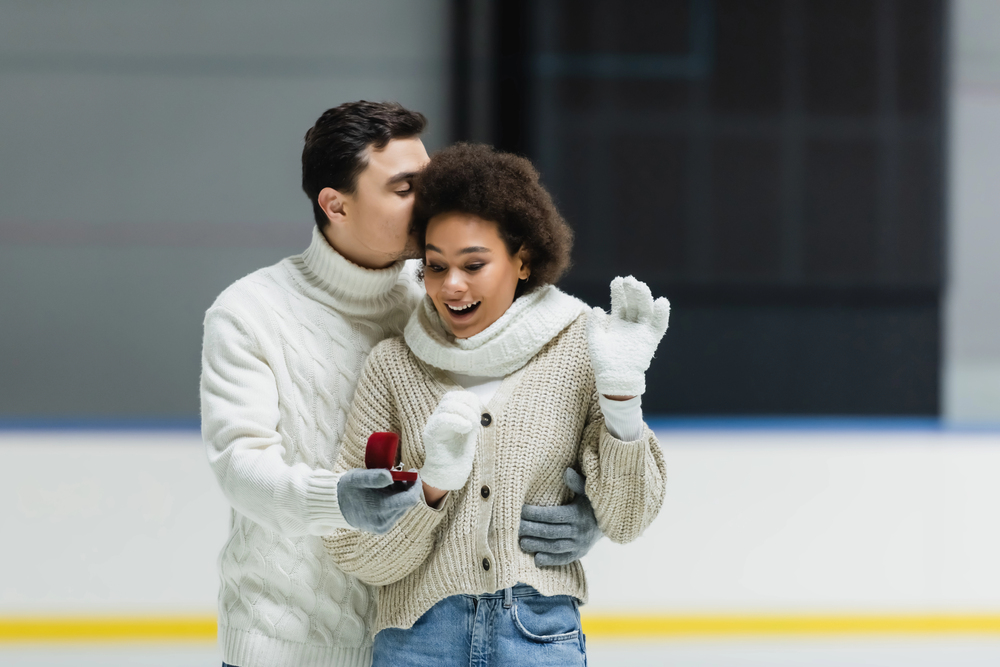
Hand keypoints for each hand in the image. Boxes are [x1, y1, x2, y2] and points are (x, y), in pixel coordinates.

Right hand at [338, 468, 421, 533]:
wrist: (334, 506)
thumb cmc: (347, 488)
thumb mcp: (359, 478)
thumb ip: (375, 477)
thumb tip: (391, 476)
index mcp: (380, 509)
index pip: (410, 500)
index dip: (415, 485)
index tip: (413, 472)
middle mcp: (384, 521)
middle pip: (407, 502)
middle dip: (406, 487)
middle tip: (397, 473)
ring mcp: (383, 527)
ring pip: (402, 507)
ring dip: (399, 494)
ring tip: (386, 484)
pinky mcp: (381, 528)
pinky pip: (395, 513)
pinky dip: (393, 502)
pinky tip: (383, 494)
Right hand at [419, 390, 481, 490]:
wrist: (448, 475)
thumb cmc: (458, 456)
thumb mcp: (468, 432)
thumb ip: (470, 417)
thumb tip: (476, 404)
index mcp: (446, 416)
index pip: (454, 396)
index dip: (468, 399)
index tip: (478, 413)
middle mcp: (437, 418)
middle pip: (450, 398)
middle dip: (468, 405)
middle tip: (476, 421)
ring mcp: (432, 425)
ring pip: (447, 406)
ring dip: (465, 413)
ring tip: (472, 426)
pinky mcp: (431, 435)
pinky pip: (442, 419)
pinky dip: (458, 420)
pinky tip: (466, 428)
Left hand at [519, 468, 601, 566]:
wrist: (609, 523)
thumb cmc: (591, 503)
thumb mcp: (587, 491)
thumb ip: (577, 482)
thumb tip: (566, 471)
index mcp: (579, 514)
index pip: (553, 515)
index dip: (536, 514)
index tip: (521, 510)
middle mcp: (580, 531)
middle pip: (551, 532)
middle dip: (532, 530)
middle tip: (515, 527)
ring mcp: (580, 545)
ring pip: (555, 547)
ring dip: (537, 545)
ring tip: (521, 542)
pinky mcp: (579, 554)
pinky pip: (563, 559)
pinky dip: (549, 560)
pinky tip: (536, 558)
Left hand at [587, 275, 669, 396]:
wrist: (615, 379)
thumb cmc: (603, 362)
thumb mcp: (595, 341)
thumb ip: (595, 325)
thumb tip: (596, 308)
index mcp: (617, 323)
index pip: (620, 303)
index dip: (619, 292)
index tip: (618, 280)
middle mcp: (631, 325)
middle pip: (634, 304)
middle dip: (632, 291)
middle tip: (630, 280)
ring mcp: (641, 331)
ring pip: (645, 310)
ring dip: (644, 298)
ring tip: (640, 287)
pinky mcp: (651, 340)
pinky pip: (659, 325)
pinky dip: (662, 315)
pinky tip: (661, 302)